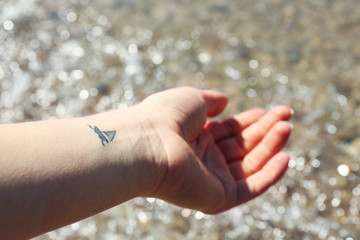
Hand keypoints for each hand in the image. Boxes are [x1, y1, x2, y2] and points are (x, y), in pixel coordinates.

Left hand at [140, 87, 291, 213]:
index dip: (251, 120)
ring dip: (270, 146)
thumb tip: (225, 101)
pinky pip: (250, 188)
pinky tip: (285, 158)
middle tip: (286, 114)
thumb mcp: (192, 99)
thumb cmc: (167, 116)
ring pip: (249, 164)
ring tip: (287, 127)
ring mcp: (211, 179)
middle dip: (265, 130)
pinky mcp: (218, 197)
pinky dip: (270, 175)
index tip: (270, 111)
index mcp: (195, 137)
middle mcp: (203, 159)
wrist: (150, 142)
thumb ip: (211, 101)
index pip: (230, 130)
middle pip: (242, 145)